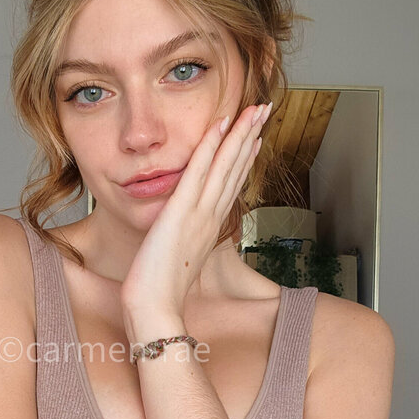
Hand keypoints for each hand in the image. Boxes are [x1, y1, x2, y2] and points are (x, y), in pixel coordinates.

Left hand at [120, 100, 271, 317]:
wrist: (154, 310)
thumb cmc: (159, 296)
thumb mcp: (174, 264)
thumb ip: (180, 246)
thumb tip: (178, 240)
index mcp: (208, 231)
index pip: (230, 187)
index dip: (243, 161)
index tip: (254, 140)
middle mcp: (209, 219)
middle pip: (235, 170)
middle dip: (251, 138)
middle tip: (265, 112)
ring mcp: (198, 214)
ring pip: (225, 166)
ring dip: (241, 134)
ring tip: (256, 109)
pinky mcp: (181, 212)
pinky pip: (199, 171)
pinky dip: (211, 146)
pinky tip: (221, 124)